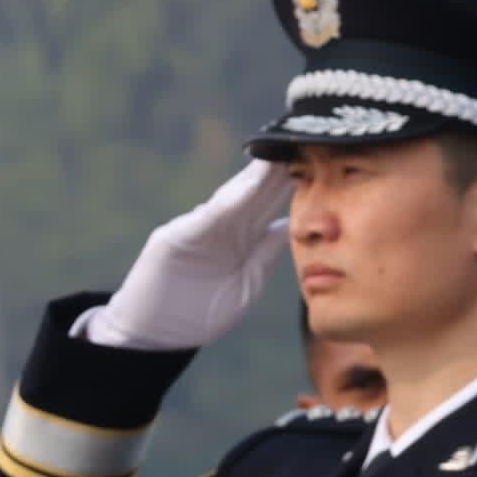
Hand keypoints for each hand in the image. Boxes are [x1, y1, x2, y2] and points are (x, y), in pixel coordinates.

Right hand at [94, 158, 294, 351]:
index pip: (272, 206)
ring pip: (235, 199)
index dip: (294, 184)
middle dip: (280, 170)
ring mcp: (198, 231)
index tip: (323, 164)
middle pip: (257, 194)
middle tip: (306, 143)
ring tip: (281, 153)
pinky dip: (228, 202)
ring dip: (257, 176)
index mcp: (241, 241)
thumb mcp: (244, 285)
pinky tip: (249, 185)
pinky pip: (208, 219)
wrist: (153, 333)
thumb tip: (289, 229)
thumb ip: (265, 257)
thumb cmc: (200, 313)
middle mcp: (222, 229)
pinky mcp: (175, 239)